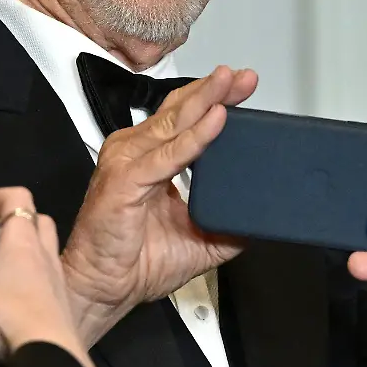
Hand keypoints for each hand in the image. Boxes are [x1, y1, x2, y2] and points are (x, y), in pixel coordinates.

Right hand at [0, 187, 97, 366]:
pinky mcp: (62, 300)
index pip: (15, 197)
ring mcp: (57, 277)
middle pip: (35, 218)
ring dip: (21, 249)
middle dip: (8, 221)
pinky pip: (47, 274)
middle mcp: (45, 253)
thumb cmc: (6, 318)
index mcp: (22, 242)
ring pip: (44, 246)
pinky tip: (8, 297)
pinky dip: (29, 275)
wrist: (50, 357)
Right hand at [61, 65, 258, 346]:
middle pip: (180, 110)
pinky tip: (215, 122)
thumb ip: (227, 223)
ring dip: (205, 101)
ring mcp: (128, 162)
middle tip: (244, 77)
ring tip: (231, 85)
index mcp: (149, 159)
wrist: (105, 289)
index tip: (244, 88)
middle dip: (215, 90)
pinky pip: (166, 154)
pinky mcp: (125, 179)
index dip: (213, 100)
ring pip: (173, 124)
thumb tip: (261, 217)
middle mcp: (136, 152)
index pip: (184, 119)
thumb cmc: (135, 262)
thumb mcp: (198, 239)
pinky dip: (193, 138)